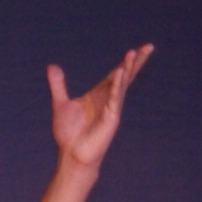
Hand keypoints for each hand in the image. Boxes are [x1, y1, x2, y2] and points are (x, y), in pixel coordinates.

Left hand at [49, 45, 153, 169]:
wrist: (71, 155)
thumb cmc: (69, 134)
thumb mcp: (60, 104)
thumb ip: (58, 85)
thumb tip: (52, 66)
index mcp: (100, 94)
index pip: (116, 73)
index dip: (126, 62)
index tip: (136, 49)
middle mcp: (109, 99)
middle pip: (125, 75)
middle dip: (136, 61)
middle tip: (149, 47)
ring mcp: (112, 108)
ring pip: (122, 84)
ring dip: (128, 68)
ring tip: (134, 53)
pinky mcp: (111, 118)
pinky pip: (115, 98)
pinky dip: (117, 85)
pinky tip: (120, 72)